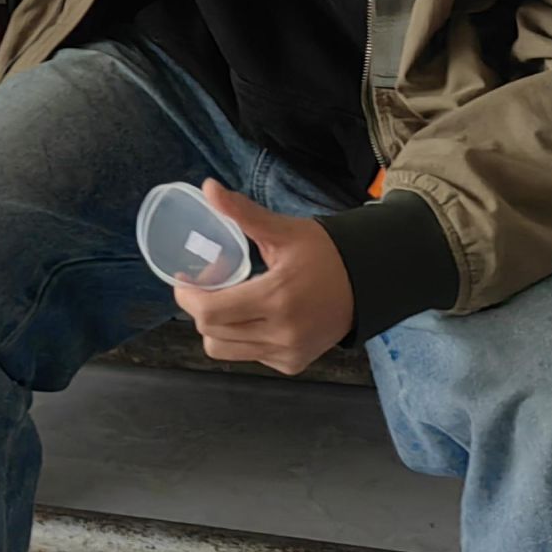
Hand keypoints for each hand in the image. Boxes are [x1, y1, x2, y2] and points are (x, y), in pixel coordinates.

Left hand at [172, 182, 354, 376]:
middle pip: (211, 333)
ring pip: (224, 350)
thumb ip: (243, 213)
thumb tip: (208, 188)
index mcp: (277, 298)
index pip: (210, 312)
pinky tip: (252, 316)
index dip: (188, 296)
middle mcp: (282, 333)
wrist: (366, 282)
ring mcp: (288, 353)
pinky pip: (248, 355)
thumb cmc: (324, 253)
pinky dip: (240, 338)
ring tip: (225, 302)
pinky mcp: (293, 363)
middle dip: (199, 308)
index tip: (185, 279)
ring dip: (215, 327)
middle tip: (204, 287)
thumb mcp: (284, 231)